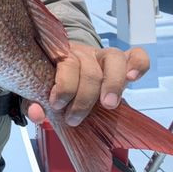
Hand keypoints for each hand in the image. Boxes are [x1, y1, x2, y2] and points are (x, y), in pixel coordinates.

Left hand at [22, 42, 149, 125]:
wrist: (62, 66)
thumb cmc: (51, 80)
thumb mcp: (37, 89)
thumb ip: (33, 101)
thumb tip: (36, 114)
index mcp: (61, 55)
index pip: (67, 65)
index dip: (64, 86)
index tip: (57, 105)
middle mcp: (84, 53)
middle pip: (90, 71)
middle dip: (83, 99)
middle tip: (73, 119)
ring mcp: (103, 55)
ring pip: (114, 59)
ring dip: (112, 84)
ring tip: (108, 105)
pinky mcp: (122, 61)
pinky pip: (136, 56)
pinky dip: (138, 65)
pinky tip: (133, 78)